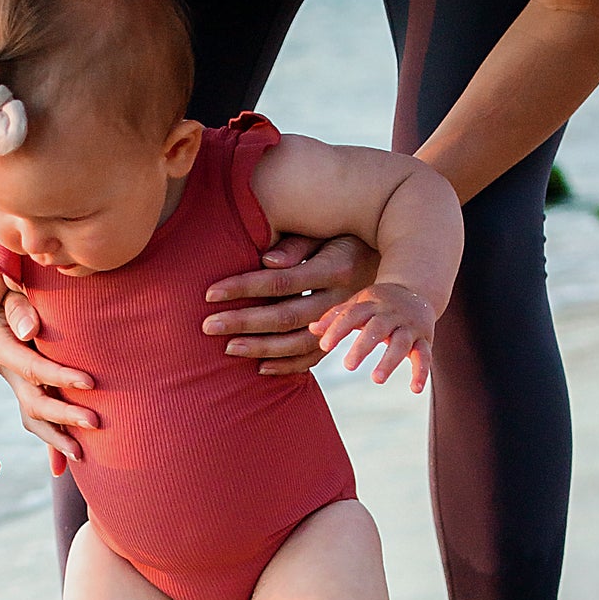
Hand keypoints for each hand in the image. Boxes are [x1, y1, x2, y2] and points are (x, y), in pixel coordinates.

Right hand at [0, 295, 96, 477]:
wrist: (3, 290)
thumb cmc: (15, 283)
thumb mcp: (12, 290)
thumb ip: (19, 307)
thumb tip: (28, 330)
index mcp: (2, 347)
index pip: (33, 368)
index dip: (60, 377)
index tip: (90, 382)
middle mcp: (7, 370)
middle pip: (33, 402)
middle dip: (64, 414)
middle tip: (95, 423)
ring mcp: (17, 384)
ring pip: (34, 418)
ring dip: (56, 439)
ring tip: (81, 456)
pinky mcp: (29, 390)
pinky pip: (39, 422)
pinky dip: (50, 445)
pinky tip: (61, 468)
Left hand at [201, 233, 378, 375]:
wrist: (390, 256)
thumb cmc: (346, 235)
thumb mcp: (326, 231)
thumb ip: (296, 244)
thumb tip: (265, 262)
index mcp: (334, 267)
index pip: (280, 281)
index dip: (244, 287)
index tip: (210, 293)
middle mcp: (341, 298)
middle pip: (285, 316)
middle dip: (244, 322)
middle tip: (208, 326)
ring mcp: (343, 322)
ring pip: (298, 343)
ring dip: (261, 348)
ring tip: (228, 348)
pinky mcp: (342, 336)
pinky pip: (313, 358)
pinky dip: (287, 366)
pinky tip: (260, 368)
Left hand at [310, 282, 435, 392]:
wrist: (417, 290)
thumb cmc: (379, 303)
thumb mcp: (358, 304)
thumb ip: (336, 317)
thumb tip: (312, 329)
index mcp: (371, 304)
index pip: (352, 314)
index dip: (337, 329)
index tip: (324, 346)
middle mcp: (391, 314)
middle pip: (377, 327)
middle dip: (363, 346)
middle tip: (348, 366)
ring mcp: (409, 326)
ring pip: (401, 342)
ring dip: (390, 361)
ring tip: (376, 380)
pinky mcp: (424, 339)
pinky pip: (425, 355)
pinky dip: (421, 372)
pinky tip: (415, 389)